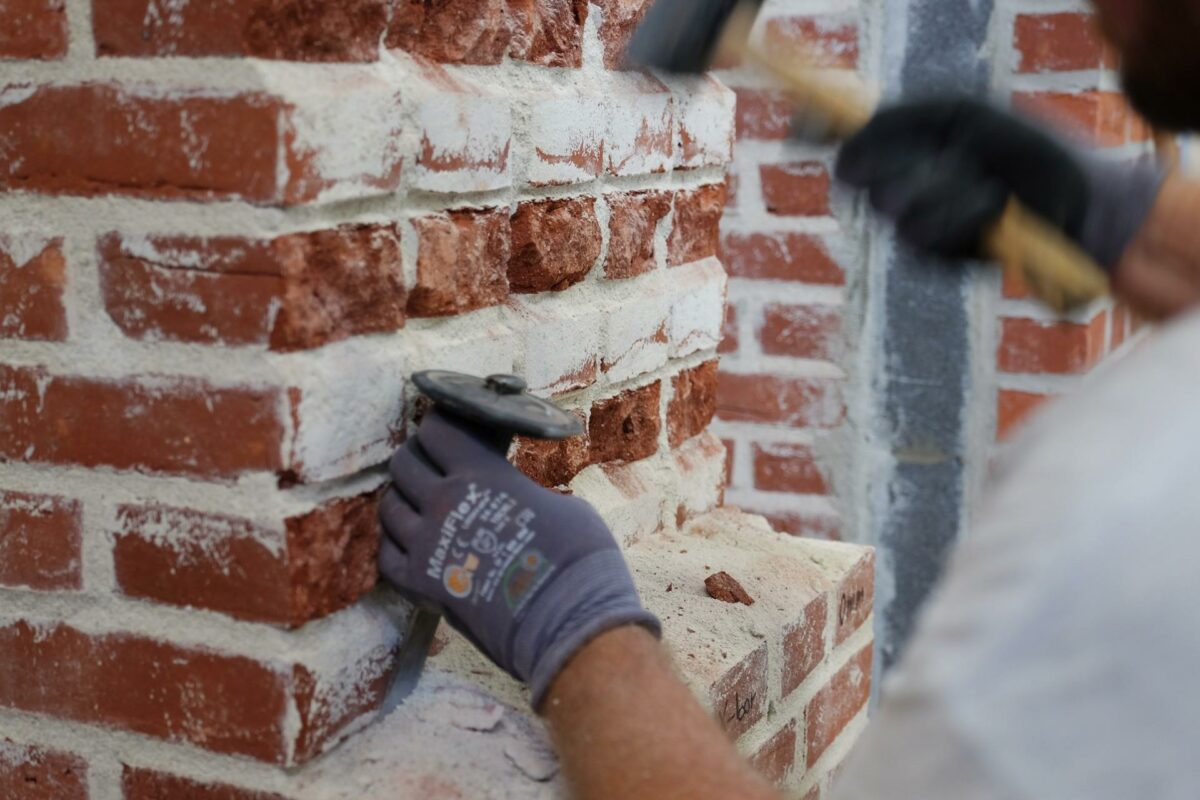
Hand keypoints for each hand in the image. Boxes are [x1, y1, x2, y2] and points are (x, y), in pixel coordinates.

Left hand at [378, 410, 659, 709]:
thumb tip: (512, 493)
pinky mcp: (421, 587)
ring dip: (403, 502)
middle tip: (434, 467)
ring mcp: (426, 547)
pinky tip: (416, 547)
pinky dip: (397, 547)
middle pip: (404, 464)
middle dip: (416, 460)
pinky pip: (387, 557)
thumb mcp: (559, 503)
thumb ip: (520, 491)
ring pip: (388, 509)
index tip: (449, 431)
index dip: (440, 427)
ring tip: (422, 506)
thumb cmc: (579, 558)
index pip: (436, 431)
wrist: (570, 623)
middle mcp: (443, 504)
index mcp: (480, 475)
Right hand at [835, 98, 1162, 268]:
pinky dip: (961, 214)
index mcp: (905, 144)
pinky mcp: (932, 258)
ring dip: (942, 189)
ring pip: (891, 206)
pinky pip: (920, 234)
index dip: (817, 131)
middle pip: (856, 174)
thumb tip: (840, 144)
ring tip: (987, 185)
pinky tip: (993, 209)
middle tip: (942, 155)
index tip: (802, 132)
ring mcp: (914, 223)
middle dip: (896, 161)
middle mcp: (901, 184)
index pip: (843, 137)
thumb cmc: (1029, 152)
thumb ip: (901, 121)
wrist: (1080, 203)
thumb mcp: (964, 117)